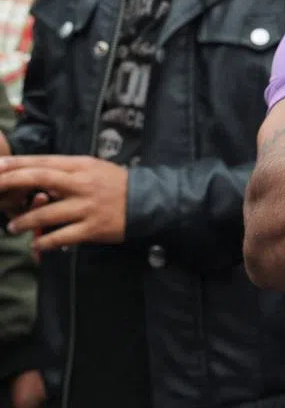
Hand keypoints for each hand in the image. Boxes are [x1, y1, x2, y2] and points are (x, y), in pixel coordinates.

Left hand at [0, 156, 127, 249]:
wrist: (149, 201)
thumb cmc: (117, 185)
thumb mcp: (94, 170)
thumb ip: (68, 173)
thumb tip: (37, 177)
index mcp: (81, 166)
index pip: (43, 162)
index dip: (17, 164)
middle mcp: (82, 184)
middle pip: (40, 178)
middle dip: (11, 182)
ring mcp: (87, 207)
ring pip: (46, 213)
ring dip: (24, 221)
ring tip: (12, 227)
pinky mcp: (92, 228)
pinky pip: (61, 237)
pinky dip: (44, 243)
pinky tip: (36, 245)